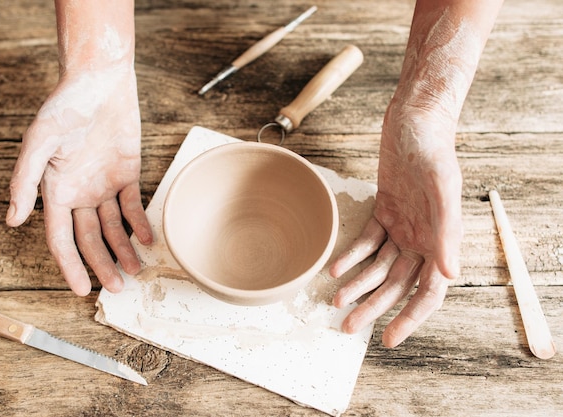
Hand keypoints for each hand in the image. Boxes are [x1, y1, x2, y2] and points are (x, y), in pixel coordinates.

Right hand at [6, 66, 152, 295]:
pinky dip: (140, 222)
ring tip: (136, 270)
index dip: (69, 265)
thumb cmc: (65, 107)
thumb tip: (11, 220)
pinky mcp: (127, 174)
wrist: (101, 82)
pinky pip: (134, 205)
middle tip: (117, 288)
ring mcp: (104, 185)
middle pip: (90, 239)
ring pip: (114, 227)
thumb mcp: (39, 141)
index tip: (80, 290)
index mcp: (54, 190)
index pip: (60, 238)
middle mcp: (79, 193)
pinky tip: (148, 239)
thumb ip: (25, 180)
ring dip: (124, 249)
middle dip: (102, 264)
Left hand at [330, 103, 462, 346]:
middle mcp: (424, 238)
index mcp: (442, 240)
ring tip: (335, 302)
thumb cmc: (432, 149)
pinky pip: (368, 241)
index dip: (410, 318)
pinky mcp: (385, 211)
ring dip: (358, 285)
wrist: (413, 120)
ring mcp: (404, 226)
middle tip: (348, 326)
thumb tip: (450, 273)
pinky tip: (334, 268)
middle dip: (374, 307)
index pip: (428, 291)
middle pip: (397, 285)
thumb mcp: (441, 187)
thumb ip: (446, 231)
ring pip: (379, 267)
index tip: (388, 339)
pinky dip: (352, 256)